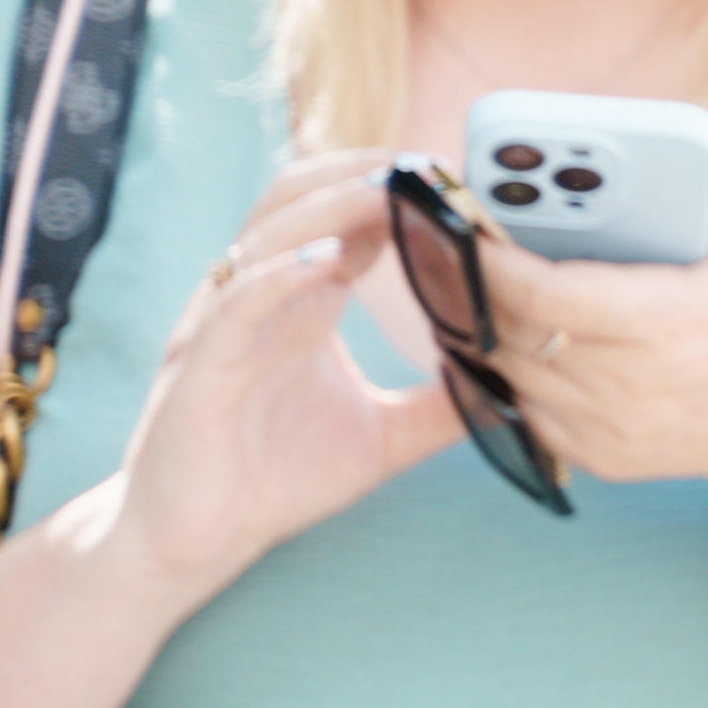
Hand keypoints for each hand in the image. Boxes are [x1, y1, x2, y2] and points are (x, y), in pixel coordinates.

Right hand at [94, 149, 453, 597]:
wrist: (194, 542)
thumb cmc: (275, 480)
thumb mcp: (384, 435)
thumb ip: (442, 405)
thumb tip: (513, 388)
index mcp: (301, 306)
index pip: (343, 220)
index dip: (393, 191)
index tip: (455, 180)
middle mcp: (259, 301)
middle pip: (298, 201)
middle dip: (359, 173)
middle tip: (427, 165)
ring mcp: (223, 327)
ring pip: (267, 236)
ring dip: (329, 207)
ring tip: (388, 189)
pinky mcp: (199, 367)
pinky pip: (235, 303)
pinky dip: (280, 273)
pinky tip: (329, 261)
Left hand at [481, 119, 707, 505]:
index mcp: (663, 322)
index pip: (543, 293)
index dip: (490, 259)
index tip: (462, 220)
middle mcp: (629, 383)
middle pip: (509, 328)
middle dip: (471, 283)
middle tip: (447, 240)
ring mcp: (608, 426)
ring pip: (505, 369)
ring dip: (479, 324)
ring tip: (462, 279)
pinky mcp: (596, 454)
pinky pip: (520, 408)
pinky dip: (504, 370)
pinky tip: (500, 332)